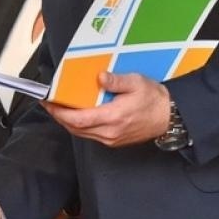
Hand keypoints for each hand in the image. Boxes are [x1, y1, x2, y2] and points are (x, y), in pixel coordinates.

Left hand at [45, 72, 170, 147]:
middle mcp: (109, 132)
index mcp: (113, 117)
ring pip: (81, 133)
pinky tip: (77, 116)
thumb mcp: (137, 82)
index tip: (49, 102)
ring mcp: (111, 139)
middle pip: (75, 128)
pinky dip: (79, 126)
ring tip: (60, 108)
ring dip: (68, 122)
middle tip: (49, 104)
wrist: (169, 117)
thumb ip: (117, 81)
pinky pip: (90, 135)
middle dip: (59, 116)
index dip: (60, 112)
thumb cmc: (154, 99)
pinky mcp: (113, 141)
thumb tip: (100, 78)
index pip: (78, 118)